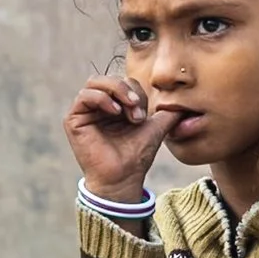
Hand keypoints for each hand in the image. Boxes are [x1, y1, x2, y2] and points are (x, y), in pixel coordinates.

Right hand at [66, 75, 176, 201]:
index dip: (137, 93)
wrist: (123, 179)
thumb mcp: (156, 128)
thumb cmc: (136, 156)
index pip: (124, 82)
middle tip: (138, 111)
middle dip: (127, 90)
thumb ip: (168, 113)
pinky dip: (102, 98)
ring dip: (117, 92)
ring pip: (95, 83)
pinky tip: (114, 111)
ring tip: (129, 111)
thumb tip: (185, 103)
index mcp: (114, 105)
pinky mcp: (73, 120)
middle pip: (109, 78)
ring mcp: (84, 112)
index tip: (145, 116)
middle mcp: (97, 106)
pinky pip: (84, 96)